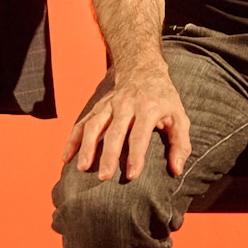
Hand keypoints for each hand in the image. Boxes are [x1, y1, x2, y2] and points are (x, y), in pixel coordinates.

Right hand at [64, 61, 190, 181]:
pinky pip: (82, 123)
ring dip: (86, 147)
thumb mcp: (180, 118)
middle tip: (104, 177)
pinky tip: (66, 158)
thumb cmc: (164, 100)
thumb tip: (176, 170)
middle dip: (108, 155)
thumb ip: (181, 144)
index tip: (131, 175)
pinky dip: (72, 140)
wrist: (143, 70)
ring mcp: (109, 105)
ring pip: (94, 126)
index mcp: (148, 109)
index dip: (136, 156)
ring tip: (82, 168)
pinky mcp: (98, 107)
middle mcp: (126, 105)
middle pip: (114, 132)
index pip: (140, 135)